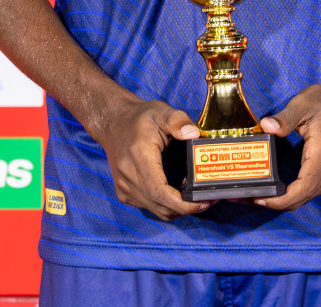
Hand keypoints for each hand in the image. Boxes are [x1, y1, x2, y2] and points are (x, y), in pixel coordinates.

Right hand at [93, 97, 207, 220]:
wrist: (113, 124)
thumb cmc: (139, 118)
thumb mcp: (161, 111)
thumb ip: (179, 121)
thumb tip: (194, 134)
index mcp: (139, 157)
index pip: (160, 192)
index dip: (183, 204)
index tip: (202, 202)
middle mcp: (129, 176)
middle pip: (161, 206)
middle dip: (187, 208)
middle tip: (207, 200)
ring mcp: (125, 187)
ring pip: (156, 210)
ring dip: (177, 208)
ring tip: (195, 197)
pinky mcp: (125, 192)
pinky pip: (150, 206)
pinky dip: (166, 205)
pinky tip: (178, 193)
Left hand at [254, 81, 320, 210]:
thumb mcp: (305, 103)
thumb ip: (285, 118)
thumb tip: (266, 127)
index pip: (303, 187)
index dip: (281, 199)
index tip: (261, 199)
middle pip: (302, 197)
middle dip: (276, 202)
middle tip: (249, 196)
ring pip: (307, 196)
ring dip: (284, 200)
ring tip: (260, 193)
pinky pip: (311, 191)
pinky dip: (294, 195)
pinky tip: (278, 189)